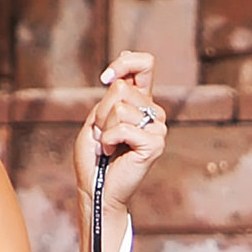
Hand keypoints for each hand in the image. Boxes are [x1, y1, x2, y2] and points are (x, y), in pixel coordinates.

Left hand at [74, 50, 166, 217]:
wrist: (95, 188)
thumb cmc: (94, 156)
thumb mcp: (97, 118)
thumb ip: (111, 96)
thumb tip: (115, 79)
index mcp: (141, 101)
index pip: (144, 63)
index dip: (124, 62)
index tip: (105, 78)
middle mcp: (153, 112)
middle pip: (121, 88)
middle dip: (102, 112)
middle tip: (103, 134)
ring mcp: (157, 128)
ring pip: (119, 109)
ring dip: (104, 129)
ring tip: (109, 146)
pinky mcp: (155, 144)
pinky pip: (122, 129)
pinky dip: (108, 141)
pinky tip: (112, 153)